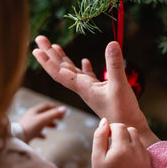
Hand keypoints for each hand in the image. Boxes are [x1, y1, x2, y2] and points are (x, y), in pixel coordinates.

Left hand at [18, 102, 66, 141]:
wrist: (16, 139)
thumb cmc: (28, 128)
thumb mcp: (42, 120)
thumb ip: (53, 114)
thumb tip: (65, 108)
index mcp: (34, 111)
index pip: (46, 106)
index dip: (55, 107)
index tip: (62, 111)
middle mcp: (31, 117)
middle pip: (44, 114)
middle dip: (53, 116)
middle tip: (61, 119)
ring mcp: (28, 125)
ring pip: (40, 122)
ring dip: (48, 124)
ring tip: (55, 127)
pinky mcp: (27, 133)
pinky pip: (36, 131)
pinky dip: (42, 133)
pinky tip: (44, 137)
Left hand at [33, 35, 158, 146]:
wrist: (129, 128)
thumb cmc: (123, 112)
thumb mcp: (119, 86)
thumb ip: (115, 65)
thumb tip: (112, 43)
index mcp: (83, 87)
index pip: (60, 72)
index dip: (48, 61)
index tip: (36, 49)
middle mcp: (83, 88)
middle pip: (62, 69)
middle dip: (50, 54)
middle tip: (39, 39)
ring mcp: (91, 90)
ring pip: (73, 72)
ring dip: (63, 59)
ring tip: (55, 47)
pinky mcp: (102, 91)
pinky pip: (89, 77)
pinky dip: (85, 68)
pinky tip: (84, 60)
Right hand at [91, 119, 150, 167]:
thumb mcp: (96, 155)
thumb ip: (100, 136)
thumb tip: (105, 121)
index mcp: (123, 148)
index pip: (120, 126)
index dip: (112, 129)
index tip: (107, 137)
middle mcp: (137, 152)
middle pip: (131, 130)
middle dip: (122, 134)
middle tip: (113, 145)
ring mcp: (145, 159)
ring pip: (138, 140)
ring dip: (129, 141)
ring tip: (120, 153)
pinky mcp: (148, 165)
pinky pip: (143, 150)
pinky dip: (136, 151)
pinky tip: (127, 160)